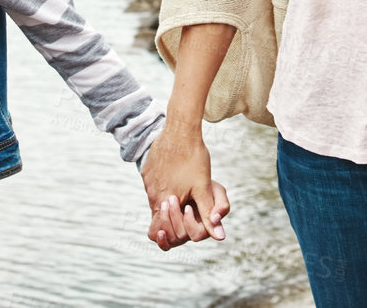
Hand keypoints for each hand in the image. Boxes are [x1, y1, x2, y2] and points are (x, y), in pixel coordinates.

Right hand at [140, 124, 229, 250]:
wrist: (180, 129)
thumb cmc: (194, 158)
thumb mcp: (204, 188)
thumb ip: (209, 214)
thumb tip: (220, 236)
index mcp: (162, 202)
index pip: (158, 230)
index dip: (171, 230)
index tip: (185, 217)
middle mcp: (151, 194)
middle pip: (159, 214)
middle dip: (174, 214)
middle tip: (189, 203)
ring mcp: (147, 181)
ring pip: (156, 198)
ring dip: (169, 198)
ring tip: (184, 187)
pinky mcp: (147, 170)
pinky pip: (153, 184)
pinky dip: (164, 184)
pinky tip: (176, 173)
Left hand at [146, 180, 230, 250]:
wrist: (183, 174)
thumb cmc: (204, 183)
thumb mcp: (216, 191)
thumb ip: (222, 208)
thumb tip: (220, 236)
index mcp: (205, 226)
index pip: (197, 235)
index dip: (189, 223)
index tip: (187, 207)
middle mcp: (191, 232)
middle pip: (181, 236)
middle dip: (175, 217)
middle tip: (172, 198)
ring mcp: (178, 232)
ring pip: (170, 239)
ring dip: (165, 221)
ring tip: (164, 203)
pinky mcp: (166, 229)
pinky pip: (160, 241)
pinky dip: (158, 236)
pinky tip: (159, 229)